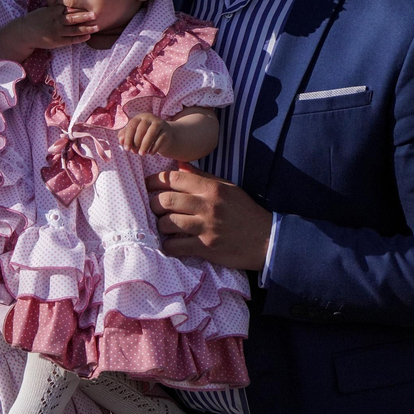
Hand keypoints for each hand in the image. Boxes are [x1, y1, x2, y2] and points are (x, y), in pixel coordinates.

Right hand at [0, 4, 97, 61]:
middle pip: (73, 18)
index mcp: (53, 12)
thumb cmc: (35, 20)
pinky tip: (88, 36)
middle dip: (85, 16)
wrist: (25, 33)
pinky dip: (80, 38)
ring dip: (86, 28)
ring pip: (74, 30)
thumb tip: (69, 6)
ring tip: (97, 26)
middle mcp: (56, 21)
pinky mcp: (57, 41)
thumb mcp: (45, 11)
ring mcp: (57, 32)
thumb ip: (56, 9)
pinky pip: (71, 40)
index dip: (79, 8)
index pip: (68, 8)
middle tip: (95, 14)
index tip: (89, 5)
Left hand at [119, 112, 171, 155]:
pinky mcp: (167, 132)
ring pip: (151, 134)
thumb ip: (125, 136)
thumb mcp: (134, 135)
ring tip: (142, 154)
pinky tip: (150, 153)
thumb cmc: (145, 135)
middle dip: (136, 143)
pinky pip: (160, 140)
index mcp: (140, 117)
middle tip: (135, 152)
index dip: (128, 138)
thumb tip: (121, 141)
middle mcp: (150, 118)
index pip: (131, 126)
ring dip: (145, 145)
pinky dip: (154, 148)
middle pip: (141, 130)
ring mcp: (160, 123)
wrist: (164, 136)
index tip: (126, 149)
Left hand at [146, 164, 271, 270]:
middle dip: (153, 204)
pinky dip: (168, 246)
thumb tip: (179, 165)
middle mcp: (207, 205)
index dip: (155, 181)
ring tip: (164, 226)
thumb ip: (203, 177)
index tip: (147, 185)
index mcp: (212, 188)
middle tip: (154, 208)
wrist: (266, 239)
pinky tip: (171, 243)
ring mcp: (206, 227)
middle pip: (165, 200)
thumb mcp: (228, 188)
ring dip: (160, 226)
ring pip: (167, 223)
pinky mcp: (206, 248)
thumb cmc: (244, 212)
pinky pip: (175, 246)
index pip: (174, 178)